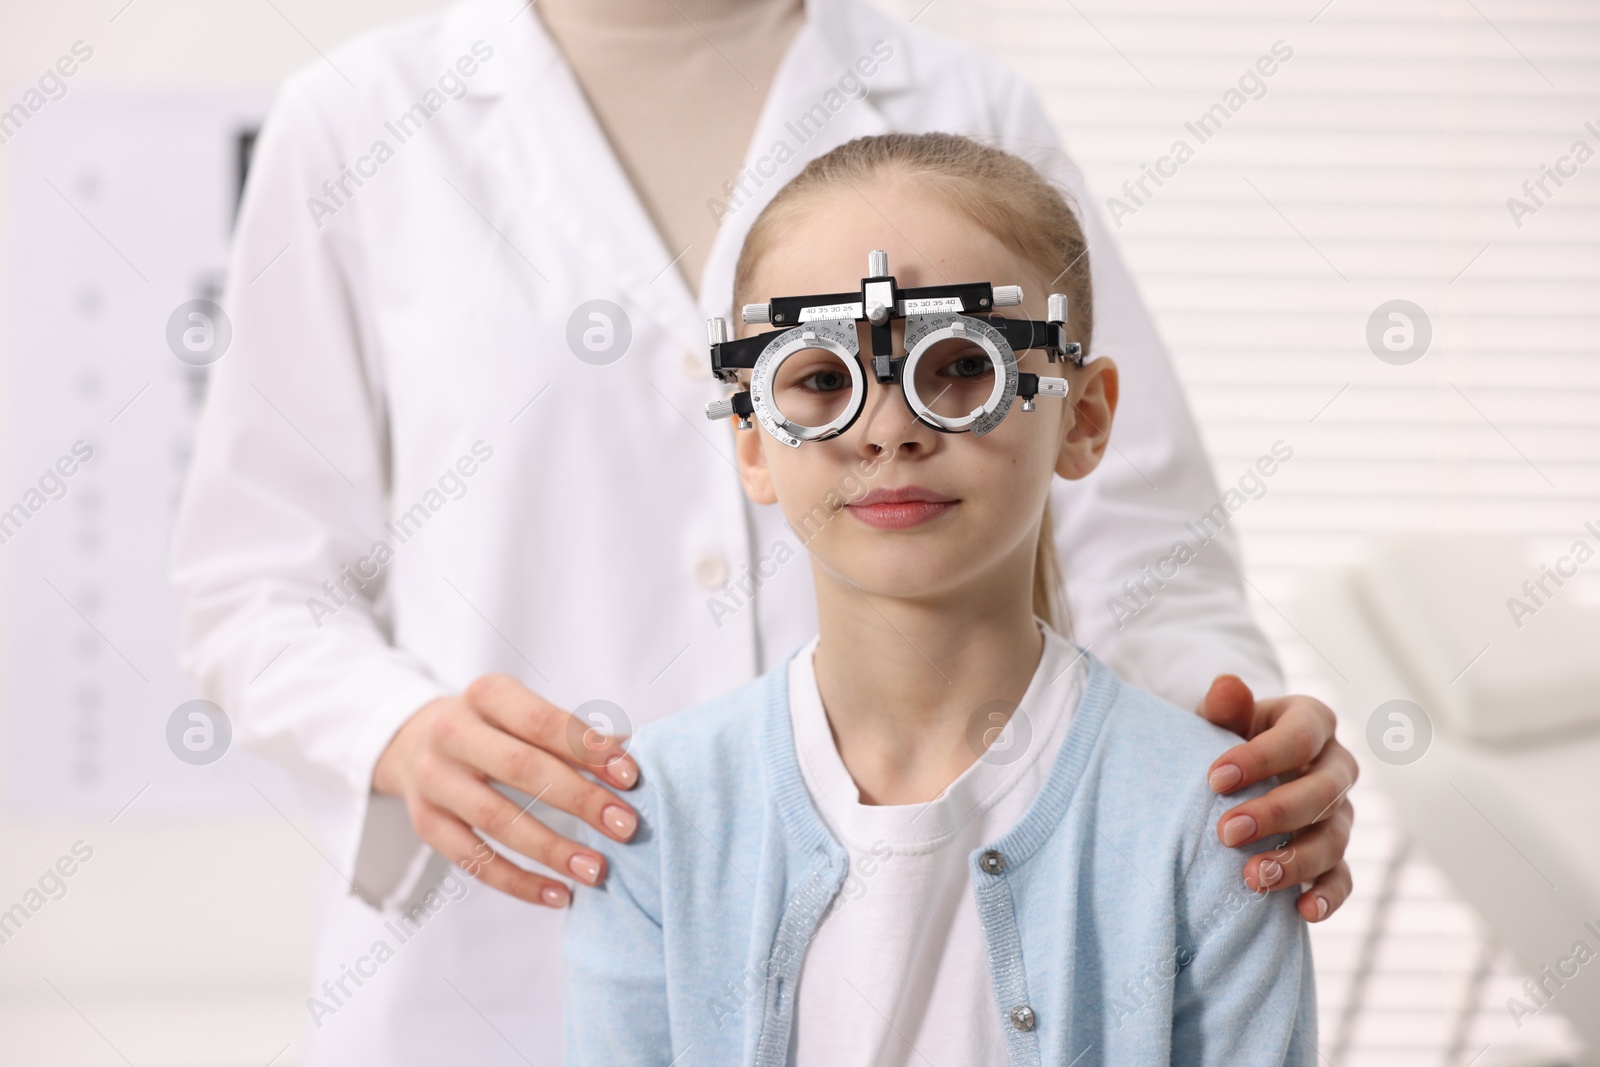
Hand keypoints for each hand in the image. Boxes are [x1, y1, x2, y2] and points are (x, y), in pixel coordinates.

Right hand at [373, 674, 639, 907]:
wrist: (414, 742)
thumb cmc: (495, 729)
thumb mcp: (525, 715)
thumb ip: (575, 736)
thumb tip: (637, 757)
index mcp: (487, 694)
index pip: (542, 720)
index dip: (587, 749)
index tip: (630, 777)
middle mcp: (452, 732)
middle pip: (521, 768)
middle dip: (579, 799)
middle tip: (625, 826)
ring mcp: (433, 779)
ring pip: (495, 819)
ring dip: (552, 848)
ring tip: (597, 869)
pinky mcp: (425, 823)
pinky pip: (473, 860)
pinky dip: (518, 882)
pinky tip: (559, 894)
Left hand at [1198, 675, 1355, 921]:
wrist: (1237, 771)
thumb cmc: (1226, 737)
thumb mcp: (1221, 718)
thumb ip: (1224, 707)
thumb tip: (1226, 686)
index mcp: (1311, 722)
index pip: (1300, 737)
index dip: (1262, 758)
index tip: (1214, 779)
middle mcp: (1336, 766)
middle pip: (1323, 792)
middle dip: (1276, 814)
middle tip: (1226, 833)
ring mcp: (1341, 813)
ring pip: (1335, 839)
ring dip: (1296, 861)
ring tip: (1252, 877)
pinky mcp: (1336, 854)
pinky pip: (1343, 877)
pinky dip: (1328, 896)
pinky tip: (1302, 911)